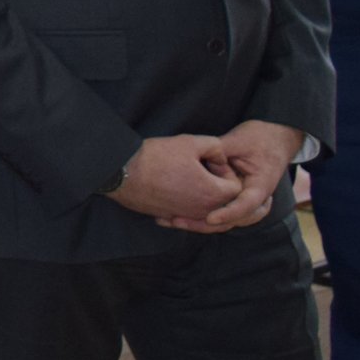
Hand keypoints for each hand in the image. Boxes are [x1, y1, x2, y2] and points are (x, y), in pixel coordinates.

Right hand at [105, 134, 240, 227]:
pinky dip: (187, 204)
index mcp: (213, 193)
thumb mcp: (192, 142)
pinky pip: (188, 215)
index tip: (211, 161)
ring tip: (190, 178)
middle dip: (218, 185)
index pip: (236, 188)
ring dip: (204, 195)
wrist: (123, 172)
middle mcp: (202, 210)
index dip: (227, 171)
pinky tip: (175, 190)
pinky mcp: (169, 217)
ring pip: (207, 210)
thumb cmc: (157, 156)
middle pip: (223, 203)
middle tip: (202, 168)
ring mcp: (185, 216)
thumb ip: (216, 147)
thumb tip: (220, 157)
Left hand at [178, 119, 301, 230]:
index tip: (210, 218)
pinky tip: (177, 215)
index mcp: (261, 186)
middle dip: (206, 224)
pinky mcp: (234, 199)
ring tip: (173, 220)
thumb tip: (194, 157)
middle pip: (233, 221)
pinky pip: (219, 212)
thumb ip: (219, 151)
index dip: (228, 213)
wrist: (274, 138)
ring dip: (200, 223)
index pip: (246, 205)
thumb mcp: (239, 141)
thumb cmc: (260, 138)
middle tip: (178, 221)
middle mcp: (256, 200)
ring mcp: (245, 202)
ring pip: (225, 222)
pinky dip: (200, 215)